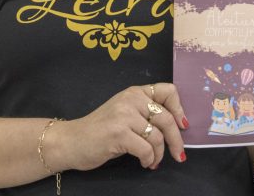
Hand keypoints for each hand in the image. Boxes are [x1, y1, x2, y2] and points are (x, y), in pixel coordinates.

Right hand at [53, 83, 188, 170]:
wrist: (71, 141)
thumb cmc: (100, 130)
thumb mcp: (124, 113)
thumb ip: (145, 112)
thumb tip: (178, 125)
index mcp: (134, 92)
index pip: (168, 91)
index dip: (179, 109)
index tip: (182, 125)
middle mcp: (130, 99)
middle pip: (167, 118)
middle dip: (176, 141)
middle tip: (178, 155)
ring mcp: (124, 116)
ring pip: (158, 137)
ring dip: (160, 154)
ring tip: (153, 161)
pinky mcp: (118, 134)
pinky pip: (146, 149)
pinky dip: (149, 159)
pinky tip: (144, 163)